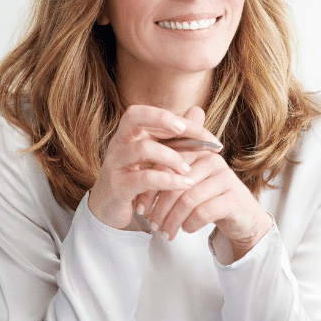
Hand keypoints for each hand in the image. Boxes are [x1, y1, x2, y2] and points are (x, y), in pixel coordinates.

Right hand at [87, 105, 220, 229]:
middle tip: (186, 132)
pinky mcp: (118, 186)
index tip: (210, 138)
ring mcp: (116, 163)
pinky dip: (169, 180)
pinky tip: (184, 185)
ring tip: (188, 170)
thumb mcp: (157, 157)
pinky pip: (145, 178)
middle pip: (134, 115)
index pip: (154, 114)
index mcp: (130, 133)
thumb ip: (177, 136)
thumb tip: (199, 110)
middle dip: (164, 119)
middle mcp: (119, 142)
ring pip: (143, 148)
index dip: (184, 122)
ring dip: (172, 157)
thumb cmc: (136, 179)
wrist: (110, 210)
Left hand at [138, 106, 273, 260]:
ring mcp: (226, 179)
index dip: (150, 188)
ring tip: (166, 233)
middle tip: (152, 225)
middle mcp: (213, 161)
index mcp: (198, 152)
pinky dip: (190, 224)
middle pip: (175, 184)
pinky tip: (186, 229)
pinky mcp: (234, 199)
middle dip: (159, 208)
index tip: (140, 208)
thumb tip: (135, 184)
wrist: (243, 217)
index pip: (166, 166)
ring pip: (188, 200)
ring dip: (172, 220)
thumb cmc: (209, 200)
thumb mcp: (188, 186)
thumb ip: (167, 178)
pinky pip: (203, 212)